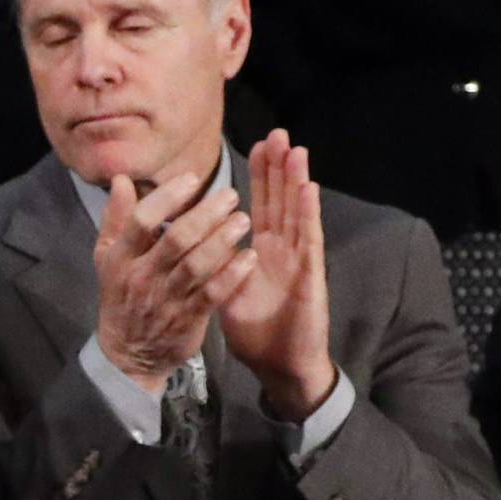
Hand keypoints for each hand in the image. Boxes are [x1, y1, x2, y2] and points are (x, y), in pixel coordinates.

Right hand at [93, 171, 252, 391]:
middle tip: (231, 197)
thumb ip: (116, 219)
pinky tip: (248, 258)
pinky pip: (213, 294)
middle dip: (207, 214)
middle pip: (177, 240)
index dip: (168, 197)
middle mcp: (143, 278)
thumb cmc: (122, 298)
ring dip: (223, 241)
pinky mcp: (188, 320)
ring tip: (243, 221)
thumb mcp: (108, 258)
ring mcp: (166, 301)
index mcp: (121, 259)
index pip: (142, 221)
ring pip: (197, 265)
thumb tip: (122, 180)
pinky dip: (232, 275)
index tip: (192, 179)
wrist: (129, 356)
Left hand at [218, 131, 335, 422]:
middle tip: (277, 133)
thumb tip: (191, 247)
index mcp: (263, 253)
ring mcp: (299, 261)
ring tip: (294, 148)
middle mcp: (283, 251)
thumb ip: (213, 267)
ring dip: (296, 180)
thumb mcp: (227, 295)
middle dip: (279, 167)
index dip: (260, 178)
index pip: (261, 206)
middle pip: (281, 201)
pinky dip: (308, 214)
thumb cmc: (257, 335)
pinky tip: (308, 189)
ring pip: (297, 213)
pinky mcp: (310, 277)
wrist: (281, 367)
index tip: (255, 146)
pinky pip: (309, 241)